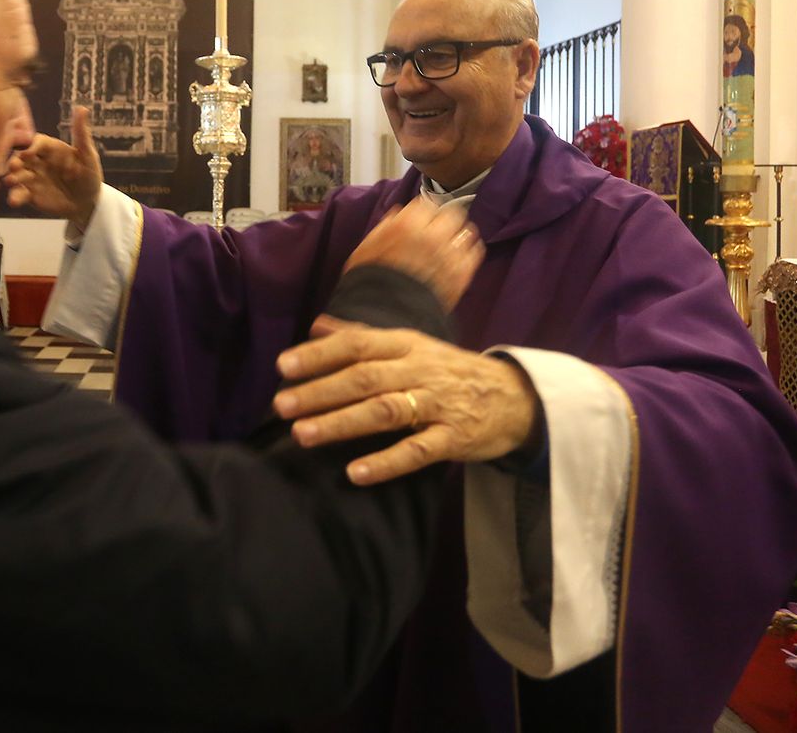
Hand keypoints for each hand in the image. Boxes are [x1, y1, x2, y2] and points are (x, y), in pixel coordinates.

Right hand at [4, 105, 103, 228]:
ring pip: (17, 175)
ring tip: (10, 182)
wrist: (88, 203)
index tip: (29, 152)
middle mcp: (37, 161)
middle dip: (15, 161)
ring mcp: (32, 177)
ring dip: (12, 177)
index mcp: (50, 148)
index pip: (36, 142)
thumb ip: (81, 134)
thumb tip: (82, 108)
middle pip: (21, 157)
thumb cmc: (89, 175)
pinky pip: (20, 193)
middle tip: (13, 166)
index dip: (32, 146)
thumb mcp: (88, 155)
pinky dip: (15, 196)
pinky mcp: (30, 194)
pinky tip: (14, 200)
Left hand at [272, 319, 540, 484]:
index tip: (283, 366)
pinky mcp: (454, 438)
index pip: (357, 344)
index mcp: (406, 344)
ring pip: (385, 412)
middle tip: (281, 405)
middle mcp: (419, 370)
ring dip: (342, 423)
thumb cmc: (449, 370)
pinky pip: (417, 452)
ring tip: (303, 435)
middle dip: (320, 391)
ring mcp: (438, 405)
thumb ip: (362, 336)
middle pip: (365, 378)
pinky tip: (355, 473)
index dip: (319, 354)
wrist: (515, 397)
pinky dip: (386, 462)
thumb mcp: (410, 345)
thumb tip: (316, 324)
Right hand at [342, 199, 483, 311]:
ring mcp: (450, 254)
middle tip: (440, 231)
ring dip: (459, 235)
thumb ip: (385, 227)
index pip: (428, 203)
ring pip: (467, 231)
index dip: (424, 213)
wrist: (386, 316)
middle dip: (445, 221)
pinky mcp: (463, 273)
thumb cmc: (370, 282)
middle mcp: (432, 235)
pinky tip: (459, 258)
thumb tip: (398, 214)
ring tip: (452, 244)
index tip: (423, 220)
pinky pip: (475, 252)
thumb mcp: (366, 248)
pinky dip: (469, 252)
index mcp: (407, 224)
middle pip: (452, 213)